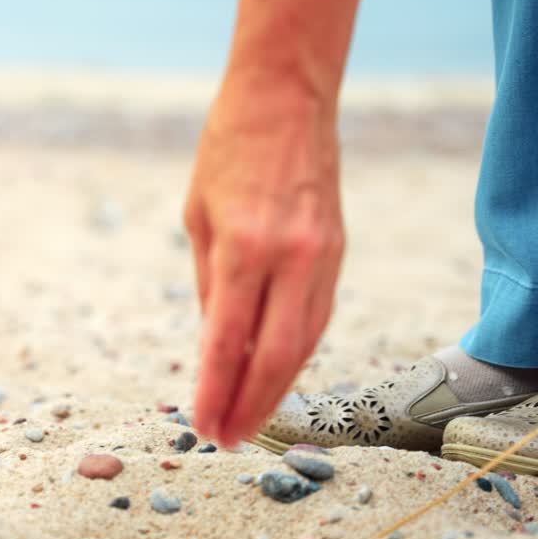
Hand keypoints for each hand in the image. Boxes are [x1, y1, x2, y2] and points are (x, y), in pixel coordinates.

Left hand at [185, 98, 344, 447]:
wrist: (288, 98)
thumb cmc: (228, 152)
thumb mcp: (198, 217)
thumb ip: (208, 286)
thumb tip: (216, 346)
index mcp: (244, 247)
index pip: (228, 341)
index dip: (216, 391)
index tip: (203, 425)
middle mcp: (291, 258)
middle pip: (278, 357)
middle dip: (252, 406)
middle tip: (229, 440)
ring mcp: (323, 257)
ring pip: (306, 344)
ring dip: (278, 389)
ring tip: (252, 422)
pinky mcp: (339, 254)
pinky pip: (318, 318)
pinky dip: (297, 354)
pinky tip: (276, 376)